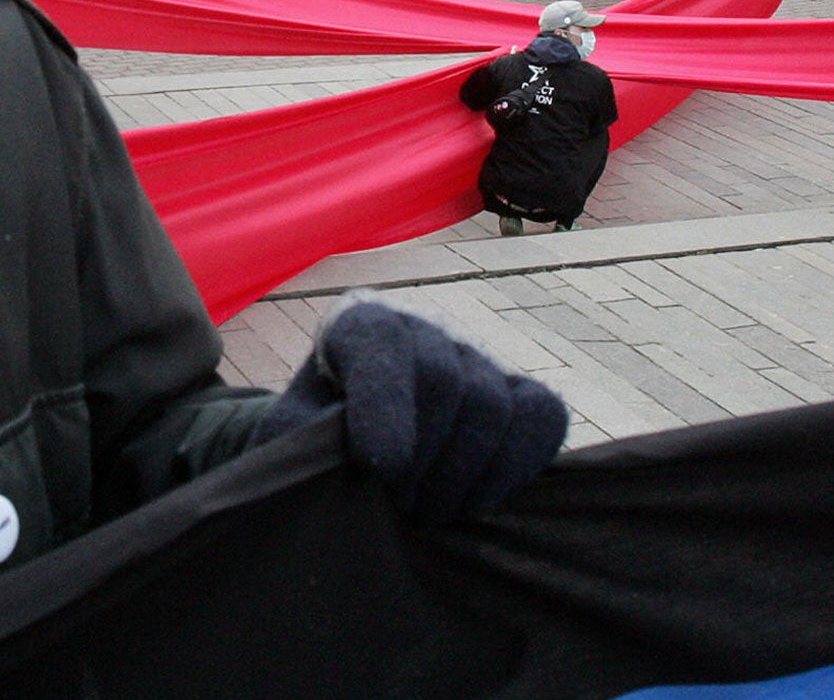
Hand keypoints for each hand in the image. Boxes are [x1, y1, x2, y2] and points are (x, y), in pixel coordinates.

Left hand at [250, 299, 567, 521]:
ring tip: (425, 510)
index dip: (382, 406)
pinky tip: (472, 503)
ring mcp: (480, 358)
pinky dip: (513, 470)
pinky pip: (542, 420)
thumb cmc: (318, 443)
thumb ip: (303, 439)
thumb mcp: (291, 437)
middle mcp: (425, 327)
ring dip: (459, 475)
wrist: (356, 458)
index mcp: (360, 323)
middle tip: (396, 503)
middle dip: (420, 457)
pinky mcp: (524, 394)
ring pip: (492, 405)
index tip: (378, 466)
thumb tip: (348, 459)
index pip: (380, 340)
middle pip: (442, 379)